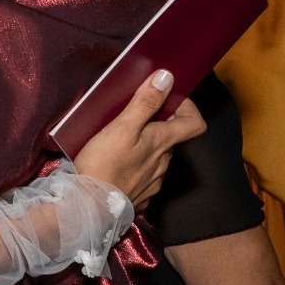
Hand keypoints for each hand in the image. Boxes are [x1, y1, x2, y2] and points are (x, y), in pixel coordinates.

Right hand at [72, 70, 204, 208]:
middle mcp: (164, 163)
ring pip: (157, 158)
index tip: (168, 98)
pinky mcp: (140, 196)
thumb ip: (145, 103)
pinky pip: (145, 177)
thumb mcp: (121, 127)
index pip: (195, 124)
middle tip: (133, 116)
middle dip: (158, 125)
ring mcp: (154, 182)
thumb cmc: (104, 163)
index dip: (187, 107)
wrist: (89, 206)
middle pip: (172, 139)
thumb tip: (167, 78)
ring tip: (120, 141)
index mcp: (163, 143)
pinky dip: (136, 167)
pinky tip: (117, 166)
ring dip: (145, 146)